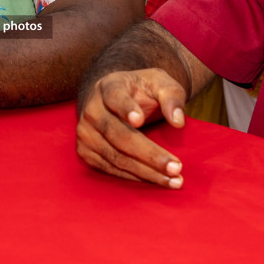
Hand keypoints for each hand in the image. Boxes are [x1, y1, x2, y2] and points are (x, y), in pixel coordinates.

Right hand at [76, 69, 187, 187]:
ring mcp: (85, 133)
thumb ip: (171, 96)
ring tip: (173, 180)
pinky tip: (154, 180)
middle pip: (119, 135)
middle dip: (149, 154)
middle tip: (175, 167)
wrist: (110, 99)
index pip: (115, 97)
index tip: (139, 120)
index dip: (125, 108)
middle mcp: (92, 110)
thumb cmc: (139, 91)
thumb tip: (178, 121)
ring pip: (115, 157)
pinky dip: (133, 177)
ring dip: (145, 172)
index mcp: (108, 87)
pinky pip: (110, 169)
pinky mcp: (85, 151)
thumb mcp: (158, 83)